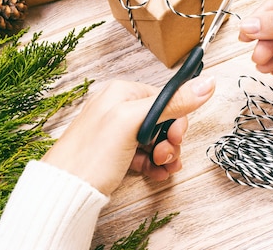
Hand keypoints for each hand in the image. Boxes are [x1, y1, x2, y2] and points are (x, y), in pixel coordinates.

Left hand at [42, 76, 214, 195]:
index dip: (176, 120)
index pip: (165, 98)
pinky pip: (143, 153)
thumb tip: (207, 83)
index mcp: (122, 92)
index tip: (177, 138)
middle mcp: (118, 107)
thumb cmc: (92, 154)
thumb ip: (173, 102)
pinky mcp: (113, 152)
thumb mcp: (136, 121)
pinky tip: (156, 174)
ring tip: (162, 168)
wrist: (64, 191)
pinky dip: (153, 164)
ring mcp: (115, 131)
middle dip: (170, 140)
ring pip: (154, 139)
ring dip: (164, 154)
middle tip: (166, 156)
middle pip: (162, 120)